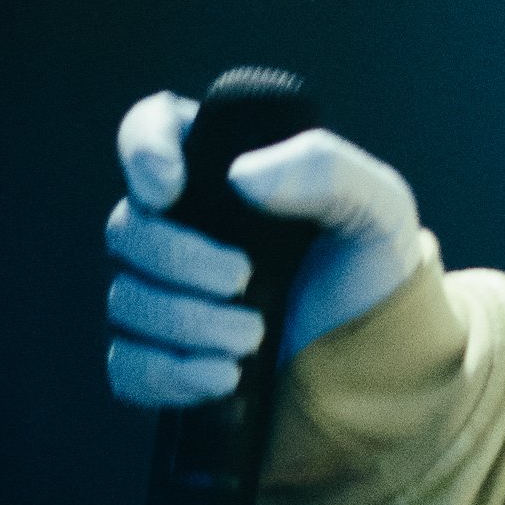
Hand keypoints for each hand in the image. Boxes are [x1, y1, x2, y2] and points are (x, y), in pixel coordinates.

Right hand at [104, 89, 427, 407]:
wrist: (378, 357)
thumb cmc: (371, 267)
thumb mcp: (377, 207)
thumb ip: (326, 170)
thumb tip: (243, 175)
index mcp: (223, 168)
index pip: (150, 128)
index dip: (143, 150)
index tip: (171, 188)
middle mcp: (180, 225)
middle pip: (126, 227)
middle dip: (178, 259)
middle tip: (242, 280)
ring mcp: (164, 293)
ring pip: (125, 300)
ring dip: (185, 321)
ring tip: (252, 338)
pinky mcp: (163, 357)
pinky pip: (128, 365)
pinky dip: (168, 373)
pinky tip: (222, 377)